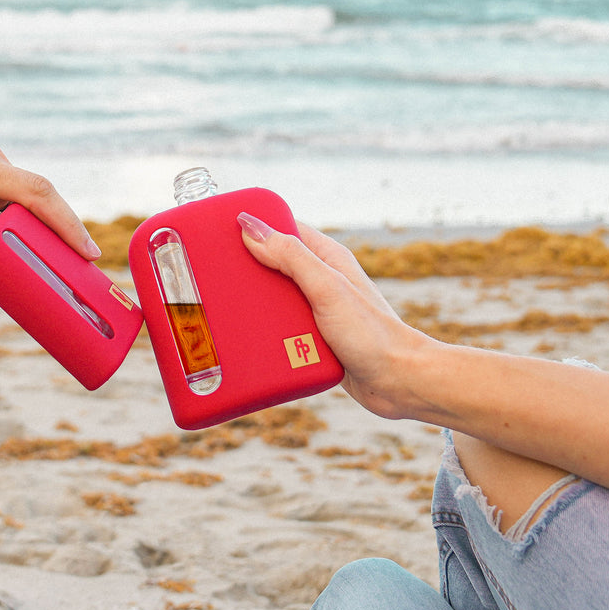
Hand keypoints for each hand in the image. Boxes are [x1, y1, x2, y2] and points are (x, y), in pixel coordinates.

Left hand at [0, 143, 100, 268]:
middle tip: (83, 264)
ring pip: (29, 196)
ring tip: (60, 259)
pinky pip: (16, 195)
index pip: (35, 193)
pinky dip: (25, 219)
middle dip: (61, 229)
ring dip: (41, 225)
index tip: (88, 252)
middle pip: (39, 194)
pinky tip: (32, 243)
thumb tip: (32, 269)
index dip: (67, 224)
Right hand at [238, 215, 434, 419]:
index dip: (252, 227)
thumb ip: (291, 257)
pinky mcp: (314, 340)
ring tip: (219, 314)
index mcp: (327, 257)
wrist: (398, 382)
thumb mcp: (327, 288)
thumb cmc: (370, 332)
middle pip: (271, 267)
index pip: (283, 229)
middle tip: (209, 280)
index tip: (218, 232)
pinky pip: (279, 332)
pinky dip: (262, 335)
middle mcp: (321, 281)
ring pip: (272, 302)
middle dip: (245, 272)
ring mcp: (317, 311)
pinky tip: (243, 344)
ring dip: (251, 308)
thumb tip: (250, 228)